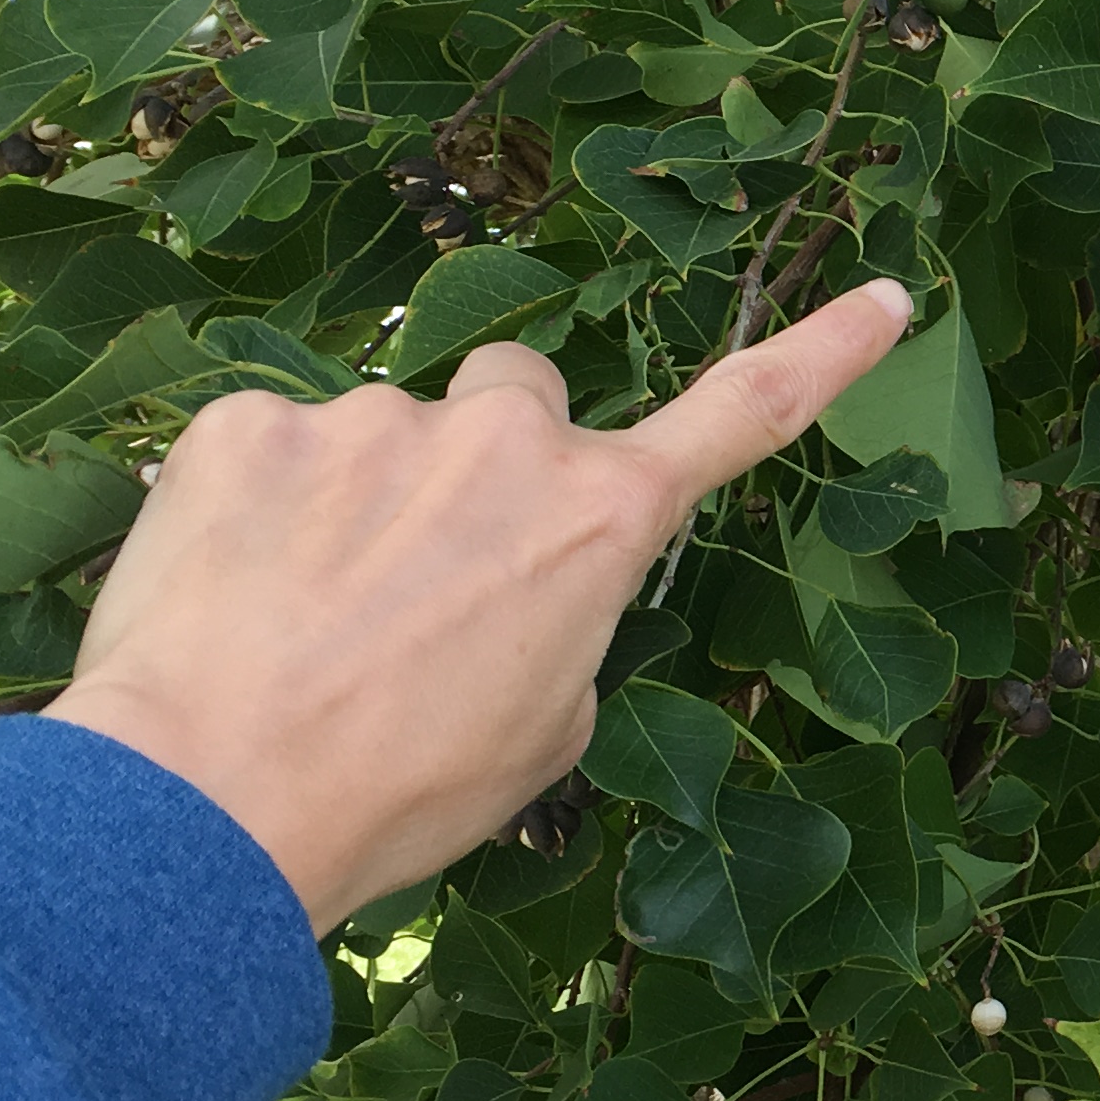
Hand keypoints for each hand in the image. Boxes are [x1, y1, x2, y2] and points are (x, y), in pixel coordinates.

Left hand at [47, 279, 913, 932]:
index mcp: (603, 520)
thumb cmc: (396, 793)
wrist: (210, 802)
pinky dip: (250, 508)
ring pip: (381, 434)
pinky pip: (266, 445)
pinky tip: (227, 593)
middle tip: (423, 573)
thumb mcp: (541, 735)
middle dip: (483, 459)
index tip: (889, 298)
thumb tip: (522, 588)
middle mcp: (502, 440)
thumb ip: (563, 625)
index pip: (742, 415)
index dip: (823, 354)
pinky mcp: (247, 422)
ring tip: (300, 619)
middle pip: (516, 399)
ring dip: (357, 502)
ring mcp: (370, 419)